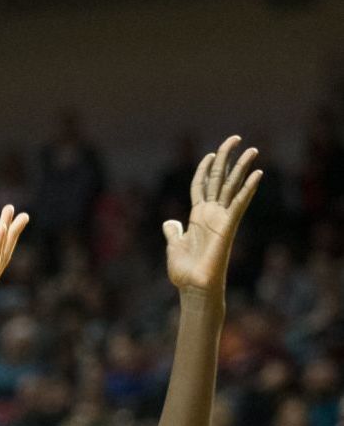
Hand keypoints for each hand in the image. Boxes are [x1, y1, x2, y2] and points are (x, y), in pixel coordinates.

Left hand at [164, 136, 261, 295]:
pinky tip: (257, 174)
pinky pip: (239, 204)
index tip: (210, 154)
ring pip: (232, 187)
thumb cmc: (184, 271)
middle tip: (235, 138)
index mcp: (197, 216)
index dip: (205, 169)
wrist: (193, 287)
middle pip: (219, 180)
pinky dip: (248, 189)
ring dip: (242, 167)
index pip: (201, 185)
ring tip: (253, 149)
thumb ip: (173, 232)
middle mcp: (211, 214)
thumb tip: (169, 223)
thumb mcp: (173, 246)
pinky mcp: (228, 226)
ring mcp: (221, 219)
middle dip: (226, 159)